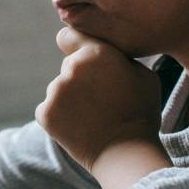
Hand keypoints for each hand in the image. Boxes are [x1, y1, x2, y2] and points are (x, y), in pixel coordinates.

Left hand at [36, 26, 162, 170]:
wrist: (126, 153)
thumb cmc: (140, 112)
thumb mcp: (143, 75)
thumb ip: (120, 57)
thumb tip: (108, 52)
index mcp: (96, 53)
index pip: (67, 36)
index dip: (74, 44)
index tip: (77, 52)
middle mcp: (71, 67)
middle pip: (69, 66)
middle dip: (80, 77)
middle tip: (100, 98)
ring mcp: (55, 91)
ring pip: (59, 89)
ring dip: (70, 98)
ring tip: (93, 116)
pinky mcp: (44, 114)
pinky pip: (49, 109)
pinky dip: (60, 117)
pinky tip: (80, 127)